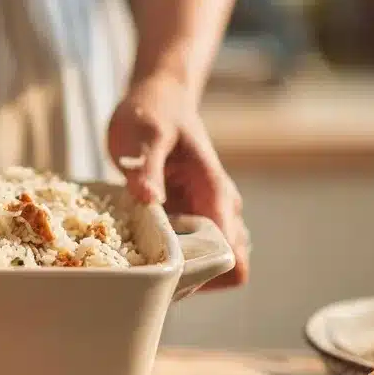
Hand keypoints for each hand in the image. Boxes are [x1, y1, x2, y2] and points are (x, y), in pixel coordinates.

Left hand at [107, 77, 249, 288]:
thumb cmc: (153, 113)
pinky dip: (169, 254)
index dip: (208, 274)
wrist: (158, 98)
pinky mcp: (188, 215)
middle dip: (193, 276)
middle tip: (150, 269)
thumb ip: (147, 167)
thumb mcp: (145, 135)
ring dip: (181, 266)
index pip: (234, 253)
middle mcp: (220, 208)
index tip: (170, 275)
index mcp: (216, 193)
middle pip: (227, 264)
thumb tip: (149, 198)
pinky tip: (139, 244)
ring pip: (210, 259)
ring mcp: (206, 213)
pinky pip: (189, 248)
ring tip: (143, 256)